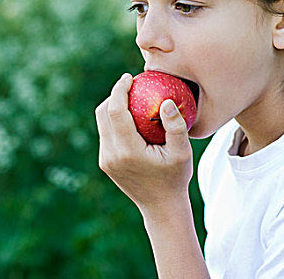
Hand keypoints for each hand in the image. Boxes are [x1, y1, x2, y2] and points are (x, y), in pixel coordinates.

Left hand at [95, 73, 193, 209]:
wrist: (160, 207)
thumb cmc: (175, 178)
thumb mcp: (182, 153)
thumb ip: (175, 126)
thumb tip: (166, 101)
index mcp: (127, 150)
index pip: (115, 111)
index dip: (119, 90)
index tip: (129, 77)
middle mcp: (111, 154)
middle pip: (102, 113)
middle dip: (113, 95)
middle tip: (130, 84)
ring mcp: (105, 159)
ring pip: (101, 124)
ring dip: (112, 107)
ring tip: (131, 98)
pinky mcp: (105, 162)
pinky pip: (105, 135)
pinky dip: (114, 121)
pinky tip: (130, 117)